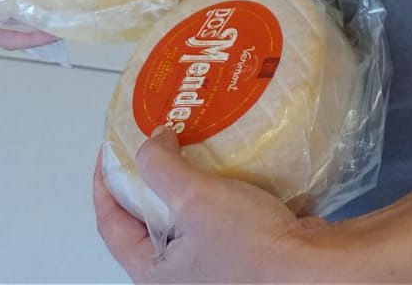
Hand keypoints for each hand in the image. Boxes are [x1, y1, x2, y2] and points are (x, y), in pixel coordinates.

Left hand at [93, 129, 334, 282]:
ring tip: (189, 144)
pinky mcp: (238, 254)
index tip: (110, 148)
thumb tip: (151, 140)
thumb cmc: (248, 246)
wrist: (308, 269)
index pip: (110, 224)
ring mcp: (209, 267)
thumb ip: (161, 166)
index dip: (104, 183)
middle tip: (152, 140)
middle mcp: (177, 276)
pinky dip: (214, 190)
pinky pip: (215, 218)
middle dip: (147, 178)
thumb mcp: (194, 198)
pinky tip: (225, 164)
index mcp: (154, 273)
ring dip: (184, 182)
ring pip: (182, 218)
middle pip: (145, 220)